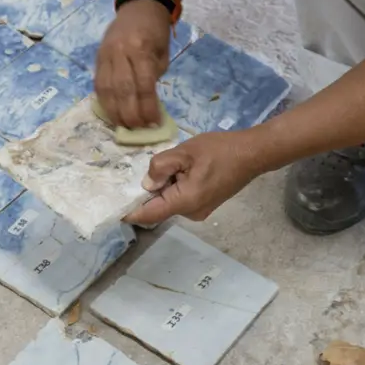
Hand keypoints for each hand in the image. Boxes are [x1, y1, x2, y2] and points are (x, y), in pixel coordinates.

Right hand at [94, 0, 171, 128]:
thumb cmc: (156, 31)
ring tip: (123, 126)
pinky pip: (98, 83)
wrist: (139, 6)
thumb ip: (153, 76)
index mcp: (141, 48)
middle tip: (137, 129)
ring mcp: (106, 54)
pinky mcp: (98, 58)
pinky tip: (111, 113)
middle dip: (130, 113)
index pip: (143, 84)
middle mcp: (120, 52)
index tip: (154, 122)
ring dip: (114, 111)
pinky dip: (104, 101)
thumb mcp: (163, 53)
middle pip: (122, 89)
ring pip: (106, 89)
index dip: (147, 106)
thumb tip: (147, 104)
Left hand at [125, 131, 267, 224]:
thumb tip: (146, 183)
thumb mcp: (185, 151)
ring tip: (175, 162)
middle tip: (151, 167)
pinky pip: (181, 198)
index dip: (130, 212)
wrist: (252, 154)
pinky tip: (185, 167)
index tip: (113, 208)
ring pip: (170, 200)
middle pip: (159, 205)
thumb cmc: (219, 150)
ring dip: (165, 185)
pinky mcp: (205, 204)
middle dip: (151, 189)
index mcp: (185, 201)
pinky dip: (175, 185)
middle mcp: (191, 213)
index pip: (150, 214)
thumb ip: (161, 166)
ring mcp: (200, 211)